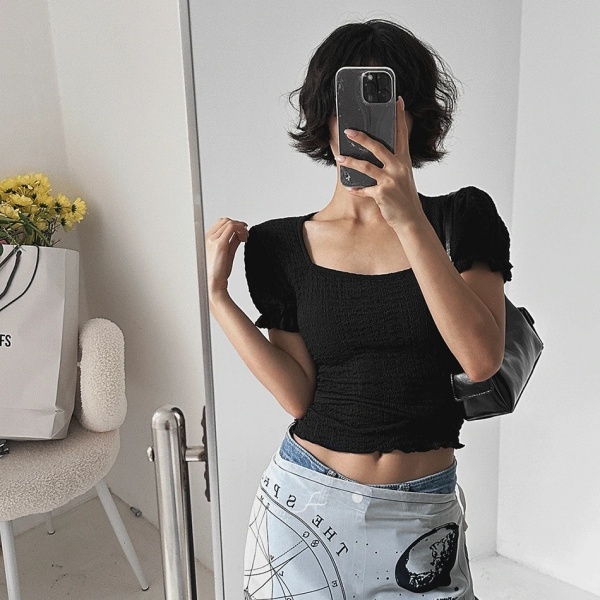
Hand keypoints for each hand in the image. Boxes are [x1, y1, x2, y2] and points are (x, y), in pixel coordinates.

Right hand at [205, 217, 247, 299]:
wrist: (213, 283)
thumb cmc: (217, 273)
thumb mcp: (226, 254)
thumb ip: (232, 242)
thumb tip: (239, 235)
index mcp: (207, 239)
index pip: (220, 223)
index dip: (233, 224)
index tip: (242, 230)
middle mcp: (208, 238)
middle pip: (225, 221)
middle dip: (238, 224)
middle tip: (245, 233)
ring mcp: (213, 240)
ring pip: (229, 222)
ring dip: (240, 227)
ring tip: (245, 236)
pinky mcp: (220, 244)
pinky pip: (232, 228)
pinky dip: (241, 229)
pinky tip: (244, 237)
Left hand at [334, 96, 423, 228]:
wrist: (411, 220)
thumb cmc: (405, 197)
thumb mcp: (403, 176)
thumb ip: (393, 163)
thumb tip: (376, 152)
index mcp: (404, 161)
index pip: (402, 134)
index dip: (399, 117)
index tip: (397, 101)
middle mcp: (398, 168)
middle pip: (378, 147)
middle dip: (362, 138)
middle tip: (349, 131)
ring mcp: (390, 180)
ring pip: (366, 166)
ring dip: (350, 161)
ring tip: (339, 157)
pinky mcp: (382, 194)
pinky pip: (364, 189)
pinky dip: (356, 189)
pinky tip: (351, 188)